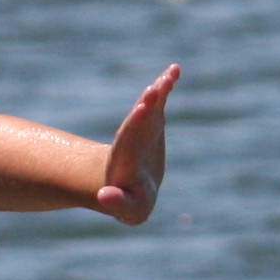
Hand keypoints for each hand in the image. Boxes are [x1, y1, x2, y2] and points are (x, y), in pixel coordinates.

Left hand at [92, 66, 179, 223]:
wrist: (127, 184)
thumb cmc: (130, 202)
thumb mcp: (125, 209)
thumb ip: (116, 203)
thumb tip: (103, 196)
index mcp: (125, 159)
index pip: (128, 141)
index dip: (134, 125)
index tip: (141, 109)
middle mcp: (131, 140)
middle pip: (138, 120)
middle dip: (146, 106)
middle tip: (153, 89)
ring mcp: (142, 128)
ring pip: (149, 107)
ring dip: (157, 91)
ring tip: (169, 75)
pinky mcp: (153, 123)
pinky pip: (159, 102)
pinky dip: (166, 86)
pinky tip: (175, 69)